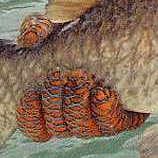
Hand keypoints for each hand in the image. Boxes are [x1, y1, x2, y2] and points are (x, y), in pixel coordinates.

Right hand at [15, 14, 147, 141]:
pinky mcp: (126, 117)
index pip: (35, 128)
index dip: (30, 116)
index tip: (31, 93)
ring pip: (82, 129)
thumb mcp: (57, 29)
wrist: (125, 39)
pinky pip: (113, 125)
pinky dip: (105, 111)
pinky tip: (102, 91)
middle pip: (58, 128)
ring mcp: (99, 121)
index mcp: (53, 107)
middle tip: (59, 76)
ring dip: (77, 106)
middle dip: (55, 103)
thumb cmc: (80, 35)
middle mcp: (74, 119)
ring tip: (81, 79)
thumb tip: (30, 39)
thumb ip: (38, 29)